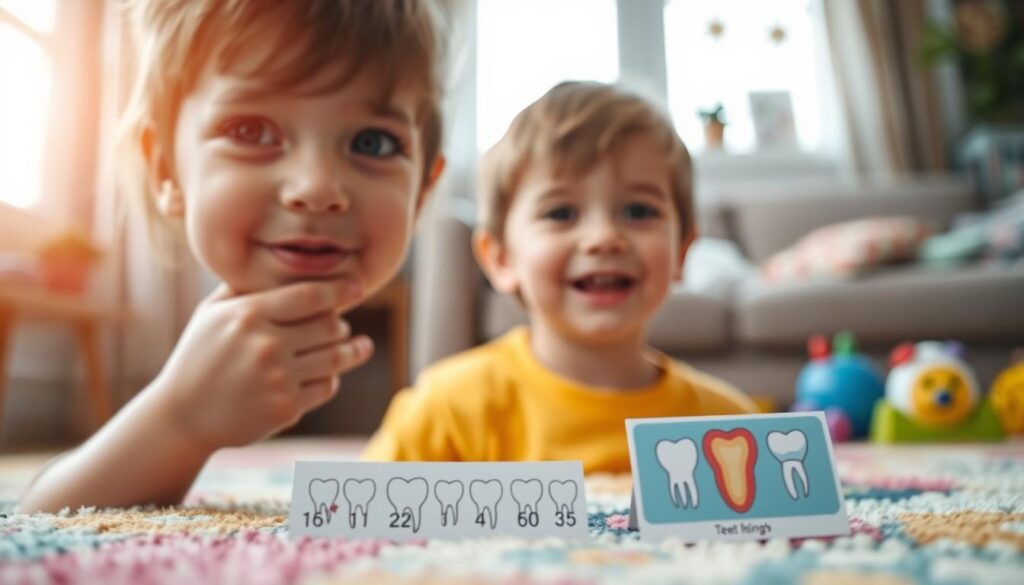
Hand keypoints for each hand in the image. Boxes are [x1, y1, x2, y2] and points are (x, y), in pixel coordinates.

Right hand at [152, 279, 373, 449]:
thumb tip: (278, 262)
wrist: (182, 415)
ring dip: (352, 351)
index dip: (340, 289)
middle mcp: (266, 345)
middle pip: (330, 325)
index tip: (357, 287)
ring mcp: (278, 378)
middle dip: (341, 324)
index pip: (310, 296)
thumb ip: (244, 288)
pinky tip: (327, 374)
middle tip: (342, 325)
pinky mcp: (285, 407)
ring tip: (361, 346)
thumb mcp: (210, 314)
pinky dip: (330, 379)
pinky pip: (326, 387)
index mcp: (248, 315)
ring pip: (336, 357)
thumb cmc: (198, 357)